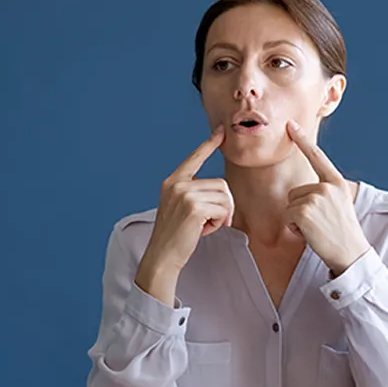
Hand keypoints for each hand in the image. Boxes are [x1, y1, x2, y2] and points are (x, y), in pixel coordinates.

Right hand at [135, 126, 234, 302]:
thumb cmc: (175, 236)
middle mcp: (177, 184)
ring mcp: (184, 195)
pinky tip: (204, 231)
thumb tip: (219, 189)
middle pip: (221, 184)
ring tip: (205, 226)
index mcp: (172, 181)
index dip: (209, 144)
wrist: (162, 255)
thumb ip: (192, 192)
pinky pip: (223, 210)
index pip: (194, 158)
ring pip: (225, 197)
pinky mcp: (194, 208)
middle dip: (223, 205)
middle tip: (210, 222)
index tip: (220, 131)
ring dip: (222, 215)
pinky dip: (220, 223)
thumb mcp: (179, 207)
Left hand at [285, 121, 370, 275]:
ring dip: (297, 219)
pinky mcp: (304, 211)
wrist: (350, 253)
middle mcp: (328, 186)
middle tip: (320, 223)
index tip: (290, 124)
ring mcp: (316, 197)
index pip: (317, 157)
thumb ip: (323, 192)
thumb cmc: (341, 232)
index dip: (302, 140)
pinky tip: (310, 233)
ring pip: (289, 203)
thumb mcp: (338, 205)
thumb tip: (304, 190)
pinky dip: (294, 227)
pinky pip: (287, 215)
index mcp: (336, 182)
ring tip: (317, 228)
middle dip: (300, 208)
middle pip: (294, 191)